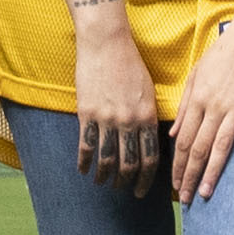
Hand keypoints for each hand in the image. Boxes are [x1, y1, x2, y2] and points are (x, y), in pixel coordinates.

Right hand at [68, 9, 167, 187]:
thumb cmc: (129, 64)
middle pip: (129, 164)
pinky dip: (84, 162)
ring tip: (101, 183)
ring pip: (107, 160)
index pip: (150, 158)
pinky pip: (86, 145)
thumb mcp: (148, 91)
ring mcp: (107, 119)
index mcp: (148, 117)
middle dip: (126, 183)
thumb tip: (149, 141)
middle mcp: (130, 122)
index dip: (146, 179)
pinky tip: (83, 169)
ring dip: (104, 176)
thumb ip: (149, 117)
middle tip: (122, 190)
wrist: (106, 43)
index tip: (140, 190)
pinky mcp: (87, 113)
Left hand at [170, 16, 233, 204]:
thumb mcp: (196, 75)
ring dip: (211, 172)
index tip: (174, 185)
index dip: (177, 165)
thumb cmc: (223, 54)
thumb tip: (173, 132)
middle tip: (186, 199)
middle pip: (198, 148)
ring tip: (205, 193)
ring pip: (220, 145)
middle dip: (189, 176)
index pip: (183, 140)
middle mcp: (213, 107)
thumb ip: (184, 105)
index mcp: (196, 100)